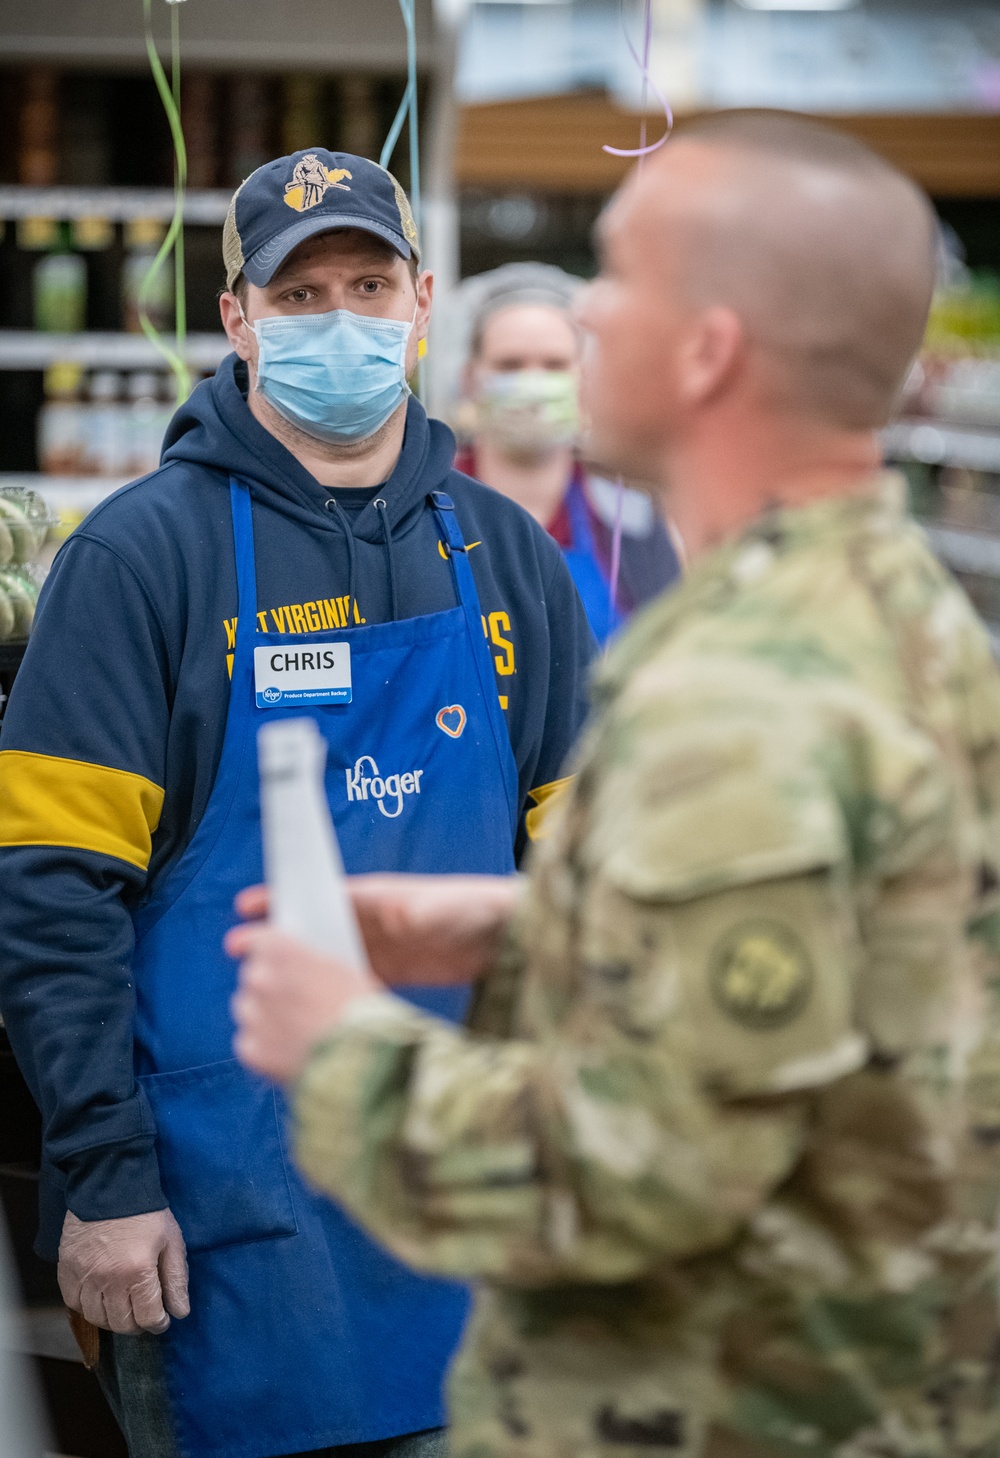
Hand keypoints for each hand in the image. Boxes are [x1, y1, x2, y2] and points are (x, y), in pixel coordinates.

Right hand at [58, 1208, 188, 1334]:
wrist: (110, 1186)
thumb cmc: (146, 1213)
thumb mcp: (171, 1241)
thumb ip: (176, 1279)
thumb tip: (180, 1312)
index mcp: (137, 1272)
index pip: (147, 1318)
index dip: (158, 1324)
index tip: (162, 1319)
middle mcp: (107, 1280)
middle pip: (121, 1324)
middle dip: (137, 1324)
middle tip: (144, 1314)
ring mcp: (84, 1276)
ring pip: (96, 1318)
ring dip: (112, 1319)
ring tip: (123, 1308)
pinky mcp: (66, 1270)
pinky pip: (74, 1303)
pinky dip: (87, 1307)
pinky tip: (100, 1298)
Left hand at [228, 924, 379, 1083]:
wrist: (360, 1056)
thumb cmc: (359, 1008)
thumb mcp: (341, 969)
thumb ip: (310, 962)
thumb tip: (301, 969)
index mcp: (282, 950)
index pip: (257, 941)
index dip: (258, 947)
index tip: (251, 952)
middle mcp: (260, 978)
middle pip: (253, 976)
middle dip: (269, 985)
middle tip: (295, 1000)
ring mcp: (253, 1015)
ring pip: (249, 1009)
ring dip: (265, 1015)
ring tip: (297, 1029)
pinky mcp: (252, 1050)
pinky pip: (249, 1043)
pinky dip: (265, 1046)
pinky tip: (291, 1051)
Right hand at [235, 873, 519, 986]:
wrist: (510, 934)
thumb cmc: (476, 909)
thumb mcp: (442, 908)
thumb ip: (416, 912)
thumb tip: (397, 918)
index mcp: (377, 897)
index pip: (320, 894)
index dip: (284, 898)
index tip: (247, 905)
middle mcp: (374, 919)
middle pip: (316, 927)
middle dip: (278, 937)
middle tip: (238, 951)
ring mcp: (383, 946)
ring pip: (329, 955)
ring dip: (299, 966)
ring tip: (261, 983)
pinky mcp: (396, 971)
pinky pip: (354, 980)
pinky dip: (332, 988)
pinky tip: (310, 1005)